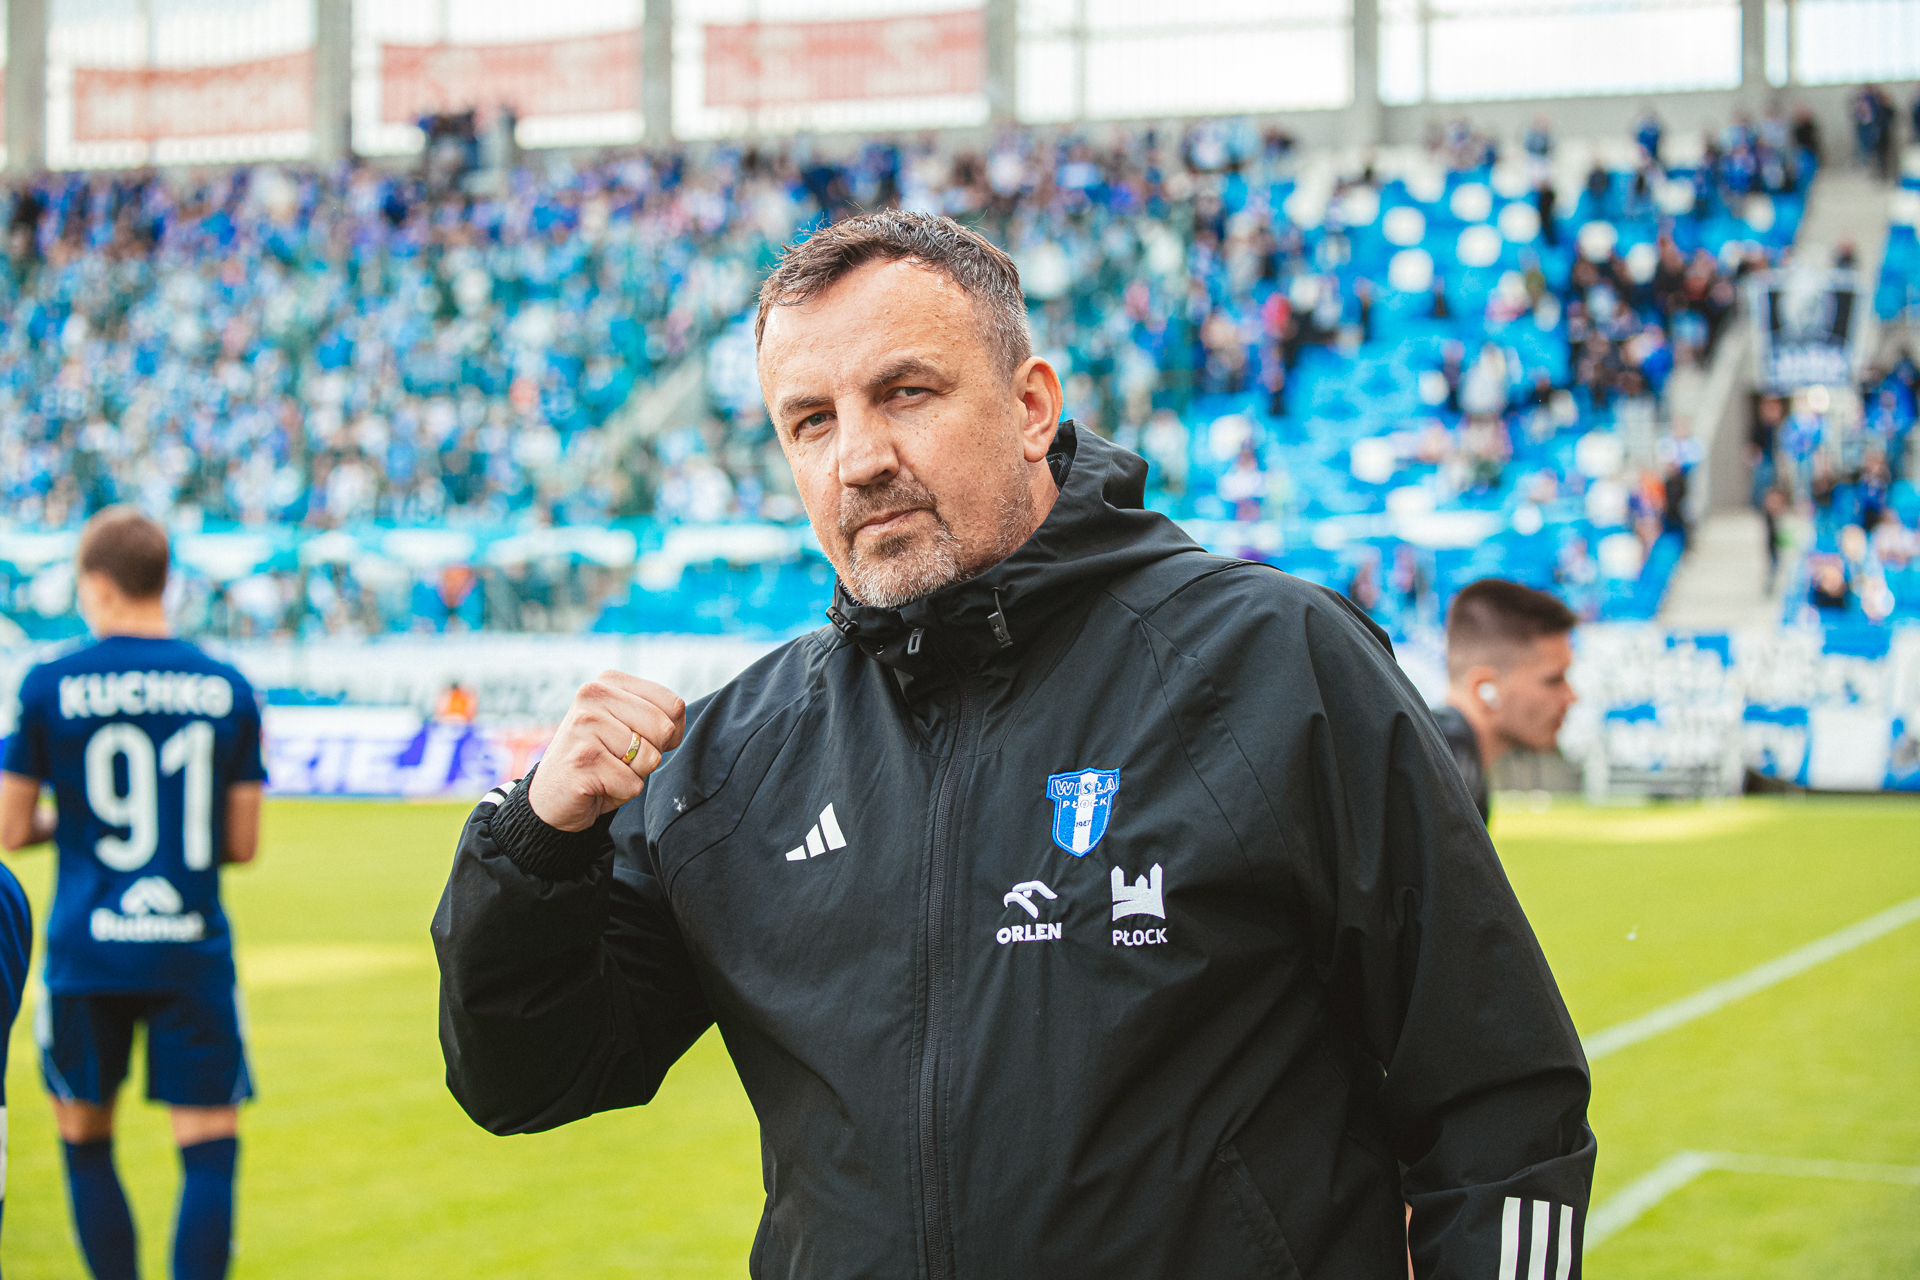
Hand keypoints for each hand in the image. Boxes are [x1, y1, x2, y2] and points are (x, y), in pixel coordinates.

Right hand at [528, 672, 685, 831]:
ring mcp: (584, 725)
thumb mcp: (626, 726)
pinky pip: (632, 784)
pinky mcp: (582, 759)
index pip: (674, 705)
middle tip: (619, 759)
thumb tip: (677, 719)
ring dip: (634, 775)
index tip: (640, 741)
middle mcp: (593, 695)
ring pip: (650, 758)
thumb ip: (652, 714)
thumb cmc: (599, 761)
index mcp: (608, 681)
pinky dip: (621, 792)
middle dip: (650, 755)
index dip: (669, 734)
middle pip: (664, 729)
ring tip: (606, 771)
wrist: (551, 798)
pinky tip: (596, 785)